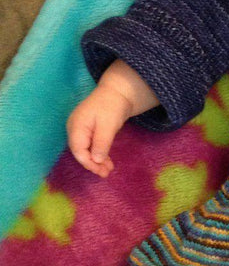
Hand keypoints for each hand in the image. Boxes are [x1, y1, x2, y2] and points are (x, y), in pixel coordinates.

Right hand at [66, 60, 157, 176]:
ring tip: (108, 170)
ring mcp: (80, 129)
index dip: (89, 163)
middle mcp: (75, 128)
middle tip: (106, 173)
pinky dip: (98, 154)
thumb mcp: (108, 125)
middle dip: (93, 164)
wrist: (117, 92)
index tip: (101, 171)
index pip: (78, 150)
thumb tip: (96, 161)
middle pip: (80, 151)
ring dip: (96, 161)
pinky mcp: (88, 130)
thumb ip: (101, 143)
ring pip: (86, 150)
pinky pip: (90, 145)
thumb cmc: (112, 106)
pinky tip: (107, 161)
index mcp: (76, 126)